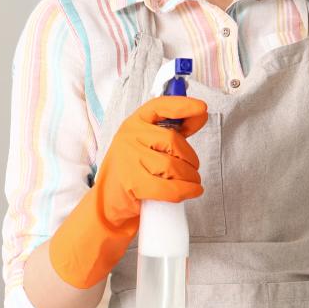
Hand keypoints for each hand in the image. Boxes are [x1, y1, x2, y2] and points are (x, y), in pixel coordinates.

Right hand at [48, 95, 207, 288]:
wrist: (107, 201)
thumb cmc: (132, 170)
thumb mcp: (145, 144)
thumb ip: (170, 130)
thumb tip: (199, 116)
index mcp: (134, 123)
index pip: (160, 106)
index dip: (182, 106)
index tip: (201, 108)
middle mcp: (129, 136)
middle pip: (173, 141)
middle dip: (190, 158)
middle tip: (192, 169)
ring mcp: (129, 159)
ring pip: (173, 165)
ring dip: (190, 177)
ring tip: (191, 182)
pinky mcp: (132, 183)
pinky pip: (169, 187)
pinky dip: (185, 190)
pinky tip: (192, 191)